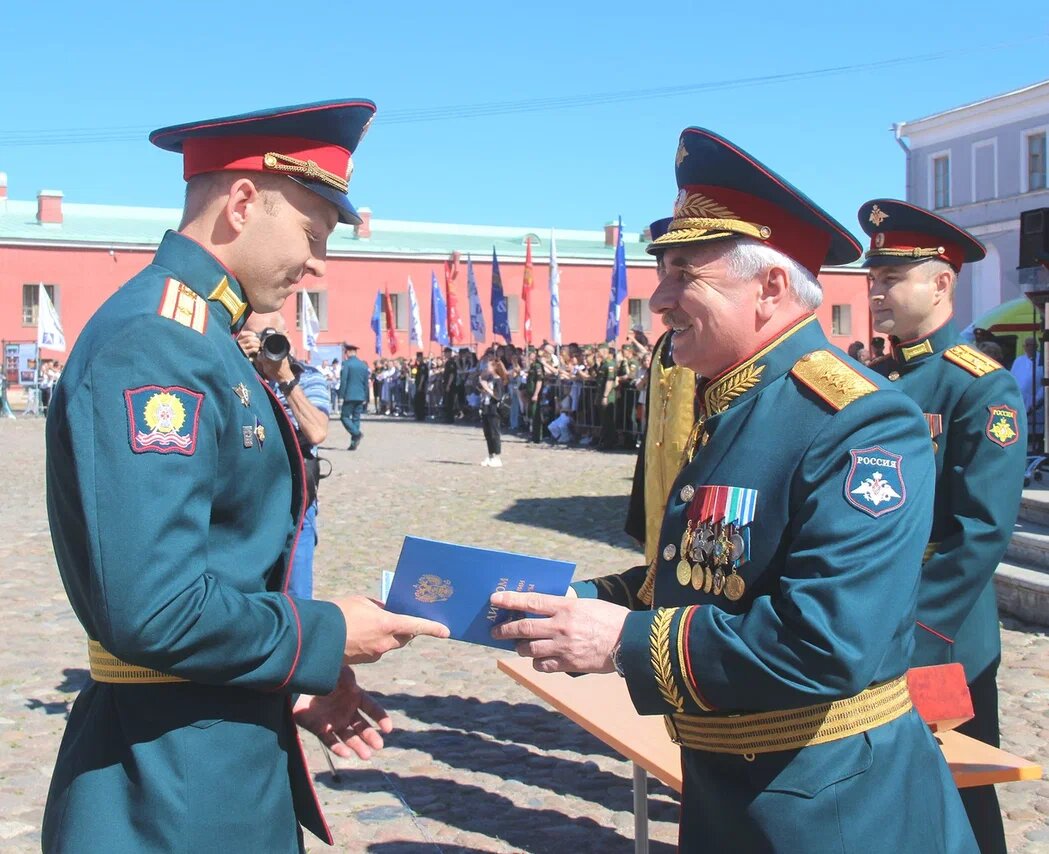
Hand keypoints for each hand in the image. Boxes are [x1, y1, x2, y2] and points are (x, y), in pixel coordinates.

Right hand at [236, 330, 260, 359]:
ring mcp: (241, 349)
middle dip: (256, 339)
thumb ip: (245, 340)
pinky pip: (252, 349)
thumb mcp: (241, 345)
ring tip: (259, 346)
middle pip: (249, 338)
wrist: (237, 361)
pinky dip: (256, 349)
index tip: (255, 335)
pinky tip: (257, 351)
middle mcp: (238, 344)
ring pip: (251, 343)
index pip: (242, 334)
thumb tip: (254, 335)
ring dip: (257, 344)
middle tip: (259, 342)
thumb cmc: (242, 352)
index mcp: (237, 340)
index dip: (249, 333)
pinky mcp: (244, 354)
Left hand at [293, 665, 391, 759]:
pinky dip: (338, 748)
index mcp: (354, 696)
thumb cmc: (321, 675)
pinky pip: (330, 741)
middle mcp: (347, 711)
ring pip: (349, 737)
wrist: (297, 685)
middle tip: (379, 746)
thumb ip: (346, 677)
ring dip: (358, 746)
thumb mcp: (336, 672)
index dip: (381, 717)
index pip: (372, 708)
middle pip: (362, 727)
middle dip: (371, 736)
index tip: (388, 728)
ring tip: (366, 756)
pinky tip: (346, 754)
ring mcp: (335, 722)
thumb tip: (353, 687)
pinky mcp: (321, 730)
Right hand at [333, 595, 449, 663]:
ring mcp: (375, 654)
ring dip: (389, 634)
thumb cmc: (338, 613)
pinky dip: (375, 641)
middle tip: (406, 618)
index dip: (432, 628)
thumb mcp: (361, 602)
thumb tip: (388, 610)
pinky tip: (362, 632)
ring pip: (390, 644)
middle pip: (405, 637)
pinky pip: (376, 650)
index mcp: (387, 624)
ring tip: (375, 622)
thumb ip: (379, 607)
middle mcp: (385, 642)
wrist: (314, 637)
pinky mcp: (364, 661)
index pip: (416, 626)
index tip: (446, 632)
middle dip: (408, 629)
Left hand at [489, 591, 628, 673]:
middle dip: (505, 630)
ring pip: (529, 649)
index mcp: (566, 607)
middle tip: (495, 632)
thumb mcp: (587, 604)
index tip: (495, 599)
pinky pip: (543, 666)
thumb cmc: (610, 619)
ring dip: (520, 648)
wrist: (631, 642)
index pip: (532, 602)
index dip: (511, 600)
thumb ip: (565, 604)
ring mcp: (564, 647)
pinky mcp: (569, 665)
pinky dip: (537, 663)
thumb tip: (544, 604)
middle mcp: (561, 627)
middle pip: (524, 628)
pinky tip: (538, 660)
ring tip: (518, 646)